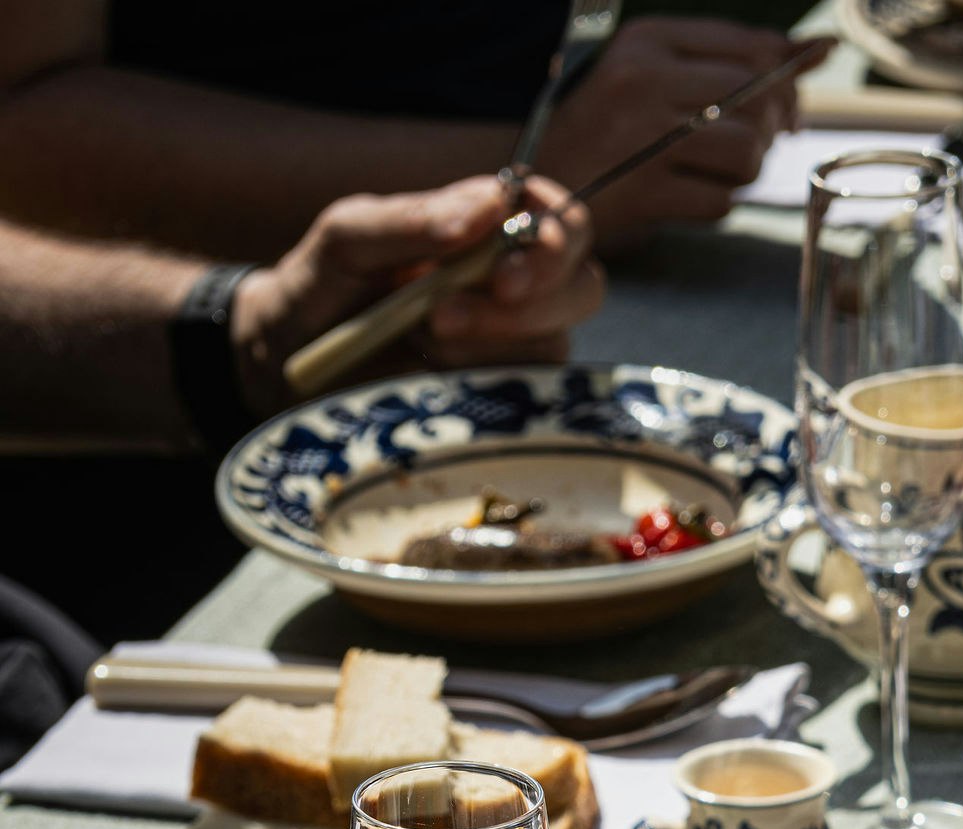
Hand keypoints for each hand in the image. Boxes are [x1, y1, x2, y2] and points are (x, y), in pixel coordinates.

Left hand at [231, 175, 603, 410]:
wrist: (289, 364)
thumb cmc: (319, 285)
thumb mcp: (348, 236)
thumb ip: (413, 217)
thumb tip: (491, 207)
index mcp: (487, 229)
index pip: (562, 220)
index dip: (553, 243)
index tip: (501, 275)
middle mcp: (513, 285)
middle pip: (584, 286)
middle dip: (530, 305)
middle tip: (443, 318)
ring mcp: (512, 346)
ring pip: (556, 344)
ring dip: (490, 347)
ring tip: (421, 341)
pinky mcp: (502, 399)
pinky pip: (529, 395)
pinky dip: (484, 385)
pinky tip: (435, 376)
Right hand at [538, 17, 815, 239]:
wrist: (539, 178)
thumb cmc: (603, 125)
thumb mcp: (651, 70)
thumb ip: (721, 59)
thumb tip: (812, 50)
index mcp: (650, 39)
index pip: (751, 47)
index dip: (788, 78)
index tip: (791, 106)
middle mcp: (648, 79)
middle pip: (758, 99)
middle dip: (773, 129)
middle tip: (761, 144)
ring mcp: (646, 138)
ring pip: (746, 153)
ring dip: (746, 171)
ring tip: (719, 170)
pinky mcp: (646, 192)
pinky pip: (720, 201)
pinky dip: (717, 204)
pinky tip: (690, 194)